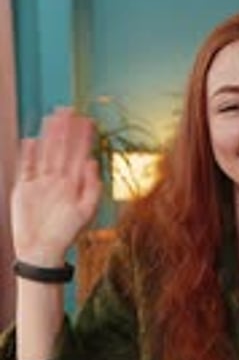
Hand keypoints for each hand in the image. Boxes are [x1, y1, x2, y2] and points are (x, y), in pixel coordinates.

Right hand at [11, 107, 101, 264]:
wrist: (41, 251)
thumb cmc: (66, 235)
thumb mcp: (85, 212)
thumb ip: (91, 188)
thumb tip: (93, 162)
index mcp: (74, 184)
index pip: (79, 155)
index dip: (83, 138)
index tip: (88, 120)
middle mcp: (58, 179)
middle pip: (62, 149)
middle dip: (66, 130)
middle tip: (69, 109)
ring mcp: (40, 182)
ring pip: (45, 153)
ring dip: (49, 136)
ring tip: (52, 117)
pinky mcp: (24, 188)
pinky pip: (26, 167)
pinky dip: (28, 154)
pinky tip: (31, 139)